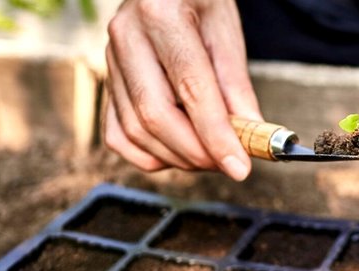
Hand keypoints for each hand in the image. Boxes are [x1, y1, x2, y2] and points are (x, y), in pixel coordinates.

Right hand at [103, 0, 260, 179]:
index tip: (240, 166)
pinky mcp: (106, 82)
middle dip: (196, 152)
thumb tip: (252, 137)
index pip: (191, 89)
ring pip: (135, 131)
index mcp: (161, 16)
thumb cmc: (200, 1)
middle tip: (228, 164)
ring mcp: (109, 60)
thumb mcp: (227, 32)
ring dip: (176, 157)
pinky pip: (118, 134)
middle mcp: (126, 37)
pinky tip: (178, 153)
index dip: (216, 135)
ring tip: (210, 158)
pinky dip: (148, 155)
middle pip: (156, 115)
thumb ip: (237, 87)